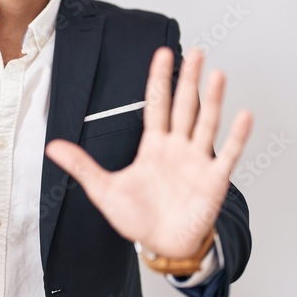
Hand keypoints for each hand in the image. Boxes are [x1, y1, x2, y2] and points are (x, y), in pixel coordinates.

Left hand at [45, 46, 252, 258]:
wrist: (163, 246)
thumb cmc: (138, 218)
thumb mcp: (103, 189)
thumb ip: (82, 165)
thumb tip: (52, 146)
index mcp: (153, 145)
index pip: (156, 104)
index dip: (159, 79)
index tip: (162, 53)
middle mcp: (177, 147)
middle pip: (184, 106)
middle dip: (188, 79)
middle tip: (195, 51)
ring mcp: (197, 161)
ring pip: (206, 123)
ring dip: (213, 99)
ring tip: (218, 73)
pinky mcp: (214, 180)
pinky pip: (227, 154)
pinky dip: (236, 135)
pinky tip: (243, 114)